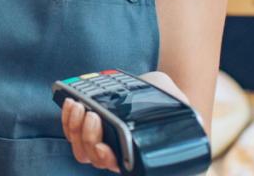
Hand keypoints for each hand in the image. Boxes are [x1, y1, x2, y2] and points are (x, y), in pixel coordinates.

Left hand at [62, 71, 189, 172]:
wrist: (153, 87)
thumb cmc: (166, 100)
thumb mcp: (176, 102)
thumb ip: (179, 109)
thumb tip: (186, 112)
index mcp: (136, 154)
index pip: (118, 165)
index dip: (107, 159)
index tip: (102, 147)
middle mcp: (116, 153)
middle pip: (93, 156)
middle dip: (88, 137)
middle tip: (93, 115)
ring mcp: (99, 142)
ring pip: (79, 147)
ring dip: (75, 128)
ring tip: (79, 106)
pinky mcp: (86, 128)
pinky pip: (71, 131)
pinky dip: (67, 119)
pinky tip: (70, 102)